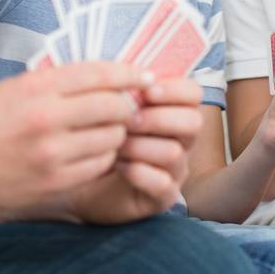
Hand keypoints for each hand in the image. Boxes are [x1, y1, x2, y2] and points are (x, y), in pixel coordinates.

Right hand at [0, 61, 146, 214]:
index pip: (101, 74)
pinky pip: (100, 165)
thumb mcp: (18, 86)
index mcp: (38, 87)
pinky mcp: (54, 182)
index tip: (145, 76)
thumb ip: (61, 80)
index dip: (130, 74)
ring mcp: (51, 153)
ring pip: (112, 138)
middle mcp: (46, 118)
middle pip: (114, 106)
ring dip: (116, 134)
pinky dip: (103, 157)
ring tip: (106, 131)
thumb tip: (111, 76)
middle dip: (126, 106)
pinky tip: (92, 152)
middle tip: (126, 108)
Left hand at [63, 78, 204, 222]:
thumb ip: (126, 90)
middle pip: (193, 122)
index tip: (146, 92)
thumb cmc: (99, 136)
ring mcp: (176, 170)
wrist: (81, 177)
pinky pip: (163, 183)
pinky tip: (119, 166)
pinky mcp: (164, 197)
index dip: (174, 90)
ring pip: (173, 152)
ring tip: (115, 146)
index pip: (193, 93)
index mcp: (174, 111)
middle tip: (128, 121)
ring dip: (140, 146)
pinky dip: (139, 172)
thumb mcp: (111, 108)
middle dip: (157, 118)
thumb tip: (135, 76)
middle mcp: (182, 140)